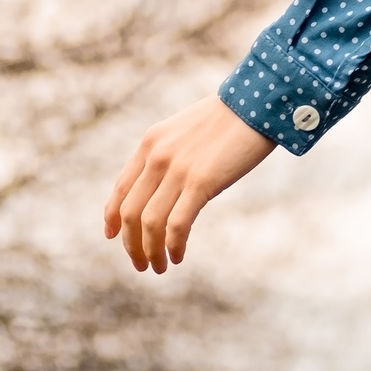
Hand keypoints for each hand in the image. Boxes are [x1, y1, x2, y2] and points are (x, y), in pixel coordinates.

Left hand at [104, 96, 274, 273]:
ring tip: (159, 266)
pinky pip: (177, 224)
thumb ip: (169, 154)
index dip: (112, 218)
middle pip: (130, 213)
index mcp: (151, 143)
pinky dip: (173, 245)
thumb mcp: (186, 130)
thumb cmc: (230, 118)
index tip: (113, 236)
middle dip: (131, 245)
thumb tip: (163, 188)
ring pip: (150, 224)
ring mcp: (178, 170)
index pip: (120, 190)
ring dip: (150, 251)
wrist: (258, 103)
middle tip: (141, 264)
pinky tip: (178, 256)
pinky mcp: (201, 181)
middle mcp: (157, 157)